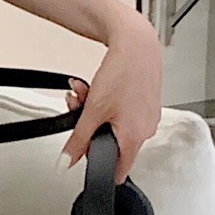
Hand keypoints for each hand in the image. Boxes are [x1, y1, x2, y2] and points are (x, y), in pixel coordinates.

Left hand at [59, 11, 162, 183]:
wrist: (137, 43)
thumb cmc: (123, 72)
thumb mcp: (92, 111)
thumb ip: (78, 141)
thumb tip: (66, 162)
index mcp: (135, 138)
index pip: (118, 170)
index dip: (100, 169)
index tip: (88, 163)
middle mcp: (146, 130)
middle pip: (111, 143)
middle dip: (90, 129)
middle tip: (79, 110)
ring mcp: (148, 116)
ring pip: (115, 125)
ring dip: (95, 112)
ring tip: (85, 93)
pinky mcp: (146, 103)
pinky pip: (123, 112)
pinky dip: (108, 104)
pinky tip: (98, 89)